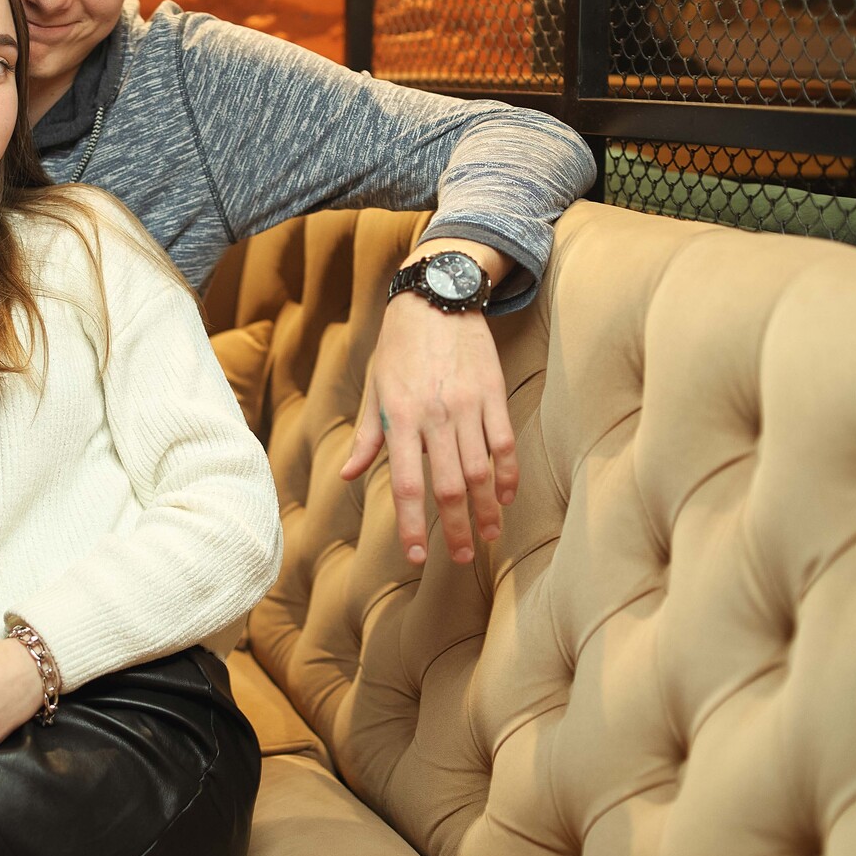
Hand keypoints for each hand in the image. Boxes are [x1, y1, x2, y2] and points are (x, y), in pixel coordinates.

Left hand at [339, 239, 516, 565]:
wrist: (436, 296)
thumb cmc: (398, 346)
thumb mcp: (375, 387)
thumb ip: (367, 436)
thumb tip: (347, 475)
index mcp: (400, 417)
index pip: (407, 484)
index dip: (412, 524)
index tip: (415, 556)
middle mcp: (435, 416)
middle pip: (449, 486)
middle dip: (456, 529)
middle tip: (462, 558)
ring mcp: (468, 405)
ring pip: (481, 470)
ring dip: (487, 509)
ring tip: (489, 536)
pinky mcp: (493, 392)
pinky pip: (504, 443)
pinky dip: (508, 474)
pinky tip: (508, 496)